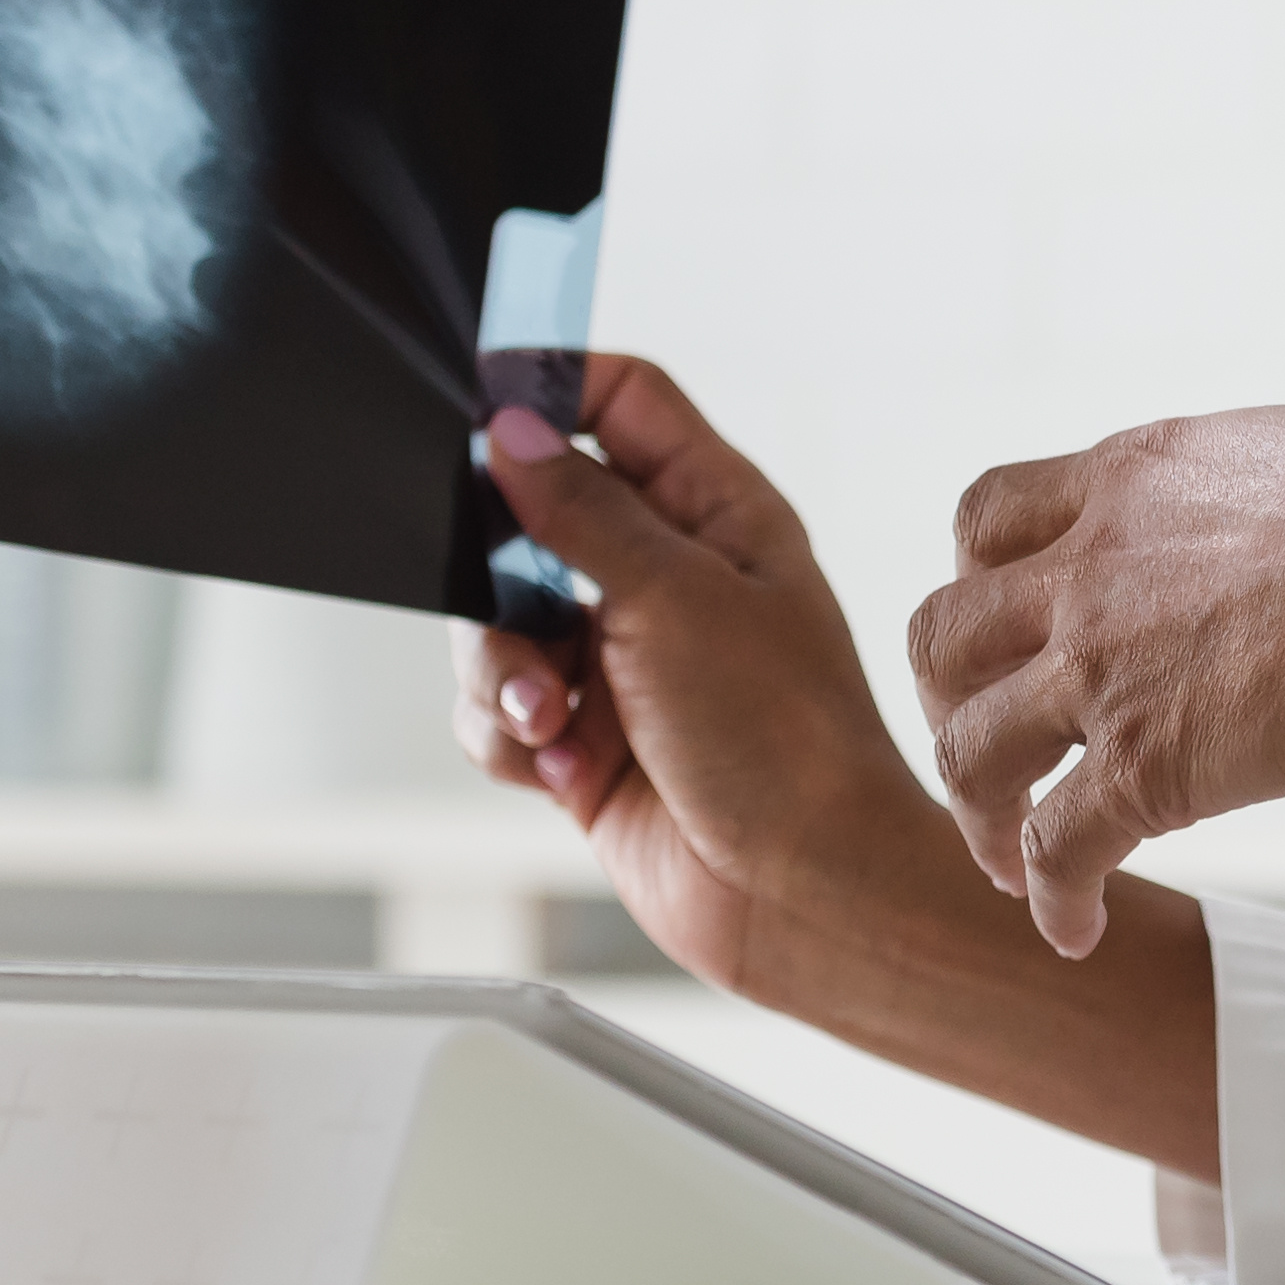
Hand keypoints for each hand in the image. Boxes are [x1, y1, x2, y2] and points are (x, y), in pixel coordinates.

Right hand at [453, 358, 966, 993]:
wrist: (802, 896)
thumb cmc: (784, 744)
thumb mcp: (675, 599)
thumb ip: (582, 512)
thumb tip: (513, 432)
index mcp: (716, 512)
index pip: (623, 402)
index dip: (552, 387)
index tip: (481, 408)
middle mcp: (668, 576)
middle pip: (533, 516)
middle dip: (501, 571)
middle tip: (514, 607)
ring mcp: (624, 660)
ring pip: (500, 622)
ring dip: (505, 673)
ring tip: (555, 721)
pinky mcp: (588, 740)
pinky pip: (499, 710)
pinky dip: (511, 738)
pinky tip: (561, 770)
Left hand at [908, 409, 1284, 955]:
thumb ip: (1265, 495)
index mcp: (1129, 481)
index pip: (990, 513)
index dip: (979, 575)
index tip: (1012, 623)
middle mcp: (1087, 573)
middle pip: (941, 634)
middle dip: (948, 700)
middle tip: (991, 749)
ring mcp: (1098, 673)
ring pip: (967, 750)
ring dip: (978, 813)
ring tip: (1009, 863)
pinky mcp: (1139, 771)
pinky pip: (1051, 849)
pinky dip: (1052, 899)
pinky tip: (1078, 930)